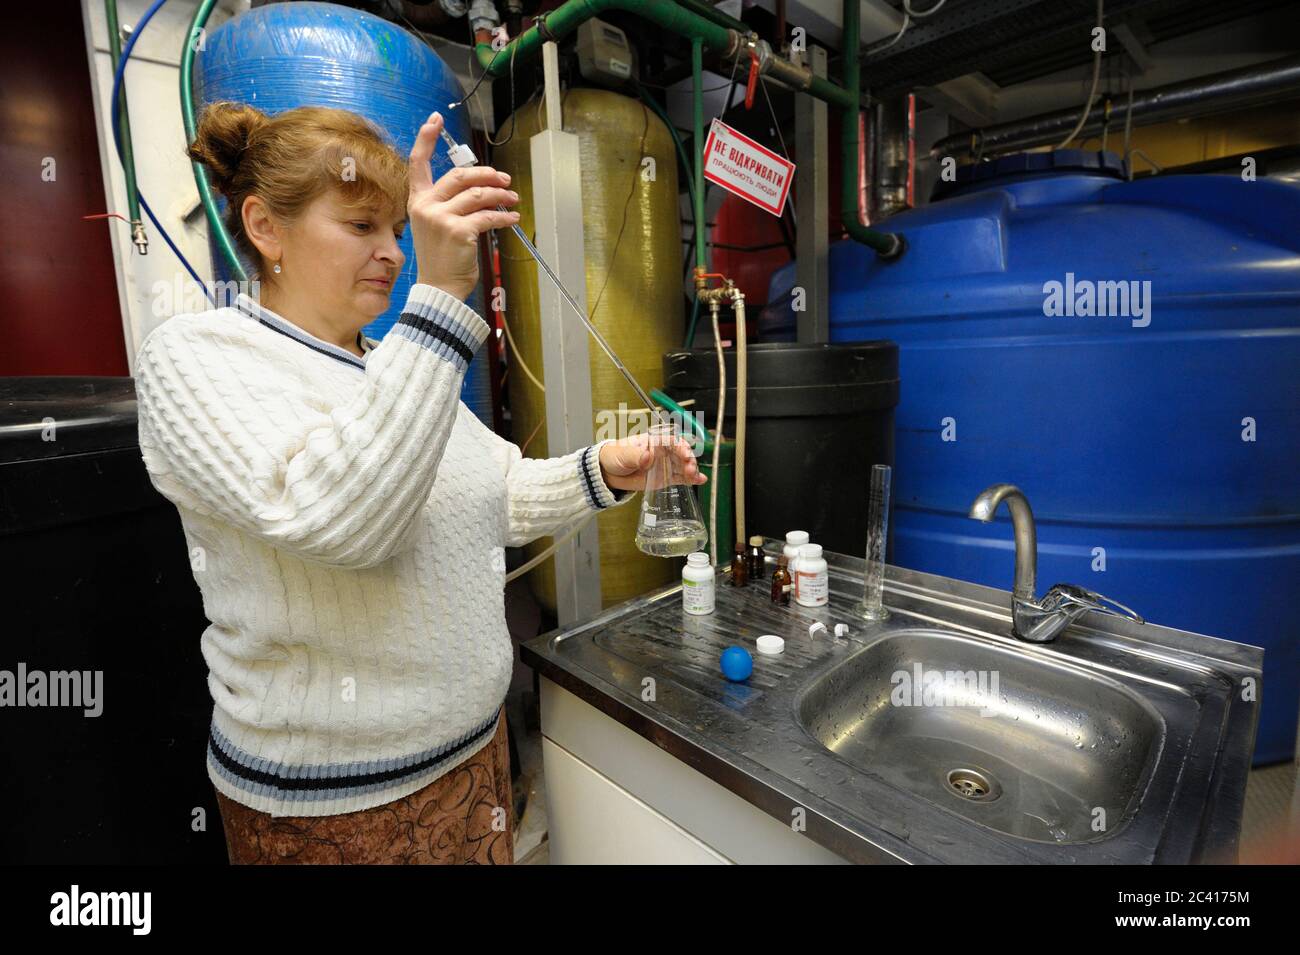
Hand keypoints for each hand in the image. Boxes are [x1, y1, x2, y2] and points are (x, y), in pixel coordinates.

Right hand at [408, 111, 519, 299]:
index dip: (426, 138)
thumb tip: (482, 188)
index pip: (418, 163)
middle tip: (505, 181)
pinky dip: (504, 216)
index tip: (435, 120)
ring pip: (478, 194)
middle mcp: (426, 207)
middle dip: (487, 175)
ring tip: (513, 201)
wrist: (439, 289)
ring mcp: (441, 218)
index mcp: (418, 202)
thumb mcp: (437, 225)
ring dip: (501, 196)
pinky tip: (512, 218)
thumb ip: (451, 203)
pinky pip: (488, 216)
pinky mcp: (459, 231)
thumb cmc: (442, 259)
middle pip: (460, 175)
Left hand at [598, 433, 707, 492]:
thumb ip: (635, 456)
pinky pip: (680, 478)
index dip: (680, 446)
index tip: (684, 453)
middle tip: (690, 468)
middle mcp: (663, 451)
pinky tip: (699, 480)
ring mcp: (665, 464)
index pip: (671, 440)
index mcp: (654, 440)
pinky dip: (690, 479)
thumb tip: (648, 456)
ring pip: (683, 465)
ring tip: (695, 477)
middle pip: (681, 453)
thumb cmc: (614, 456)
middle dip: (688, 459)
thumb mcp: (622, 454)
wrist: (608, 473)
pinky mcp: (665, 477)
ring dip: (692, 470)